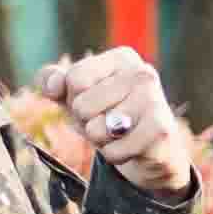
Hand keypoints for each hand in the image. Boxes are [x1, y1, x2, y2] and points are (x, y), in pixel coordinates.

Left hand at [43, 47, 200, 199]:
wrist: (151, 146)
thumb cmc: (108, 112)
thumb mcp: (76, 93)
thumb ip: (52, 80)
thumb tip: (53, 87)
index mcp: (122, 58)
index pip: (74, 80)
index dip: (75, 99)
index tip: (95, 102)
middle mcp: (143, 73)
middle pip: (82, 106)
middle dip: (86, 122)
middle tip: (107, 121)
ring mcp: (155, 100)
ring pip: (96, 130)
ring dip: (100, 140)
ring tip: (118, 134)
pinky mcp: (161, 129)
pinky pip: (113, 151)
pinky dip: (114, 155)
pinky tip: (130, 147)